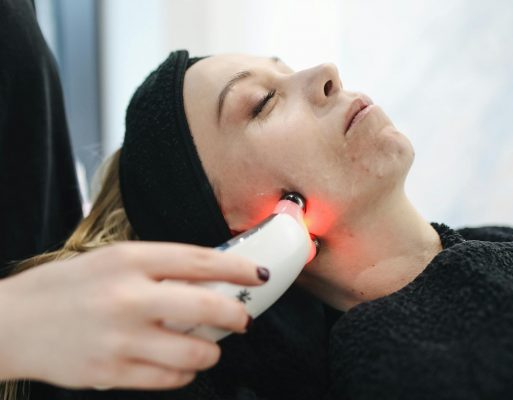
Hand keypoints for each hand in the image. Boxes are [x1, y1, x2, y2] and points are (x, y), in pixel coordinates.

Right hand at [0, 242, 267, 389]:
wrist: (11, 324)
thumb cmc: (64, 287)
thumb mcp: (110, 260)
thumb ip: (158, 266)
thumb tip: (209, 277)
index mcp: (129, 260)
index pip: (199, 260)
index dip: (237, 266)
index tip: (257, 273)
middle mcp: (128, 297)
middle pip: (206, 306)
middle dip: (237, 313)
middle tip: (243, 317)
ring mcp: (121, 339)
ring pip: (195, 352)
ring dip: (212, 349)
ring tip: (208, 344)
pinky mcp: (112, 373)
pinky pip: (170, 379)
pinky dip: (185, 371)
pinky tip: (179, 362)